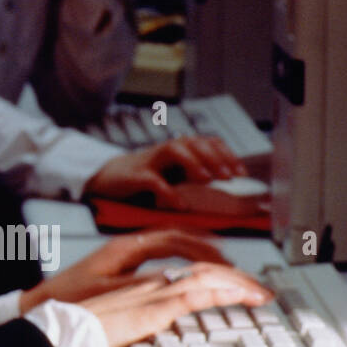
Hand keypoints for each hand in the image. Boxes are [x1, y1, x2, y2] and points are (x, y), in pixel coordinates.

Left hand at [19, 229, 227, 313]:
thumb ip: (142, 284)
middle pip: (178, 239)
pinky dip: (185, 258)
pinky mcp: (124, 262)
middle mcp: (128, 244)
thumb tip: (176, 279)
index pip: (175, 241)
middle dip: (209, 250)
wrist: (44, 300)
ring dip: (199, 252)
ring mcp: (127, 252)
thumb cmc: (70, 297)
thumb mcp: (109, 291)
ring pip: (172, 243)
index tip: (227, 263)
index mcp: (126, 248)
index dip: (205, 251)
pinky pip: (163, 253)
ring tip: (225, 266)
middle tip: (235, 266)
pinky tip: (195, 269)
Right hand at [79, 262, 272, 346]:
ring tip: (260, 293)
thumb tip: (162, 318)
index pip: (190, 270)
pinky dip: (219, 294)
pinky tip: (239, 297)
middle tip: (260, 288)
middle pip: (203, 269)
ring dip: (237, 283)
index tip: (239, 284)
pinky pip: (192, 297)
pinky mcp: (152, 309)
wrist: (65, 325)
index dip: (218, 273)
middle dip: (236, 276)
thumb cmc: (84, 323)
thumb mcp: (122, 315)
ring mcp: (152, 293)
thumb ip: (144, 311)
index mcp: (144, 282)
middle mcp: (152, 281)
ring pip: (203, 277)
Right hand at [84, 136, 264, 215]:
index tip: (240, 173)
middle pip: (194, 143)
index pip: (208, 142)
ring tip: (207, 179)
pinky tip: (180, 204)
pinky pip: (153, 180)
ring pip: (175, 150)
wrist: (106, 178)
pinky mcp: (136, 175)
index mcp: (179, 149)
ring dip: (194, 163)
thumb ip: (194, 176)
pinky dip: (168, 192)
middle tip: (228, 177)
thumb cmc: (146, 178)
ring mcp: (151, 161)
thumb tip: (227, 190)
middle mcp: (167, 151)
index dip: (227, 155)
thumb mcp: (173, 174)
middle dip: (215, 158)